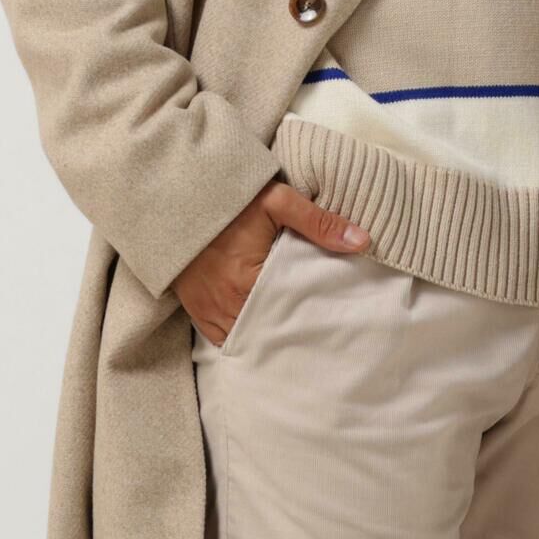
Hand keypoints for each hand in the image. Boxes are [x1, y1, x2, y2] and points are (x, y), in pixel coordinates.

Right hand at [176, 180, 370, 346]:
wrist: (176, 198)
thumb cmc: (230, 201)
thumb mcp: (276, 201)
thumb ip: (318, 222)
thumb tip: (362, 241)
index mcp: (250, 280)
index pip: (291, 313)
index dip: (311, 319)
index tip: (329, 322)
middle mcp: (229, 304)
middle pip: (269, 332)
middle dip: (290, 333)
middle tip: (316, 335)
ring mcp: (210, 311)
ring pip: (247, 339)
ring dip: (266, 337)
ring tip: (290, 335)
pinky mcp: (197, 312)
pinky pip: (223, 339)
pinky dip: (242, 337)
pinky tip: (260, 333)